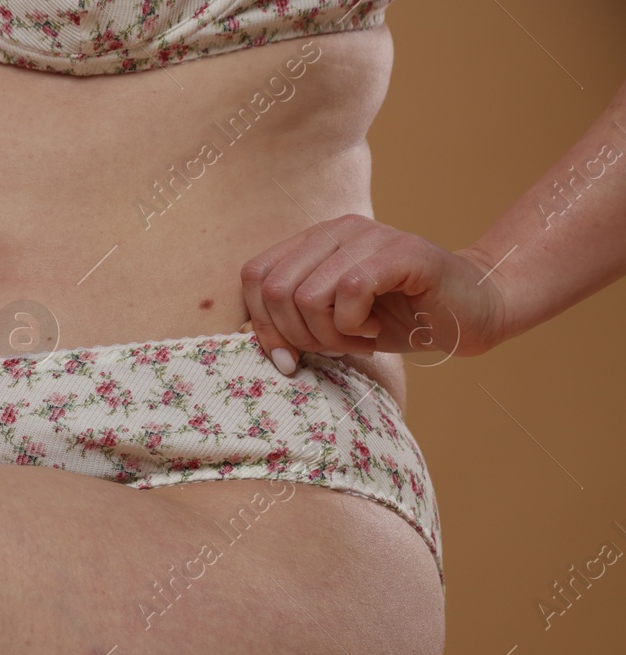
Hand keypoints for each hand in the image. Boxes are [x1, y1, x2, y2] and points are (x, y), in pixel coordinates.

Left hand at [240, 214, 509, 374]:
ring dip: (331, 334)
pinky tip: (375, 328)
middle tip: (337, 344)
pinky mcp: (402, 252)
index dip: (262, 324)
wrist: (469, 313)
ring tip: (360, 335)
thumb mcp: (330, 326)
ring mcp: (370, 236)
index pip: (254, 276)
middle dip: (298, 335)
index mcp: (313, 242)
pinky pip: (349, 291)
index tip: (291, 355)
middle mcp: (337, 230)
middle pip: (275, 290)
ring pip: (308, 295)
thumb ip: (292, 323)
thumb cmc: (397, 321)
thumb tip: (258, 344)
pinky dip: (355, 325)